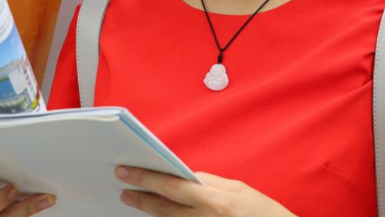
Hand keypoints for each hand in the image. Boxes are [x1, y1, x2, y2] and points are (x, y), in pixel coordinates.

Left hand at [115, 166, 294, 216]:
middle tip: (122, 189)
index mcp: (212, 201)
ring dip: (149, 211)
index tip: (126, 171)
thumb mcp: (238, 189)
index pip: (170, 186)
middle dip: (140, 197)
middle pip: (162, 208)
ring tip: (134, 201)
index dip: (146, 178)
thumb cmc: (263, 213)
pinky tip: (156, 215)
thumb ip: (209, 182)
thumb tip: (187, 176)